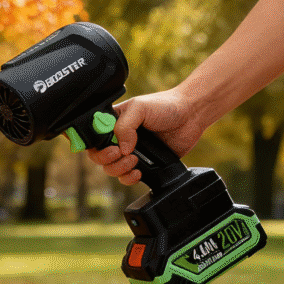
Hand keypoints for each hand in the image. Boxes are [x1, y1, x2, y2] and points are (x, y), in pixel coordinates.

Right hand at [87, 88, 201, 184]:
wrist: (191, 115)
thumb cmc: (166, 105)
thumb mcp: (139, 108)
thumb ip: (125, 126)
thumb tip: (121, 149)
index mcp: (112, 122)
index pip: (91, 137)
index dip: (93, 145)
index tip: (108, 146)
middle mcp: (118, 138)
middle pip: (97, 156)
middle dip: (106, 159)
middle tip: (120, 153)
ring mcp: (129, 152)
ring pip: (110, 169)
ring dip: (118, 168)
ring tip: (134, 160)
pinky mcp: (143, 164)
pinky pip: (126, 177)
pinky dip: (128, 178)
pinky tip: (138, 172)